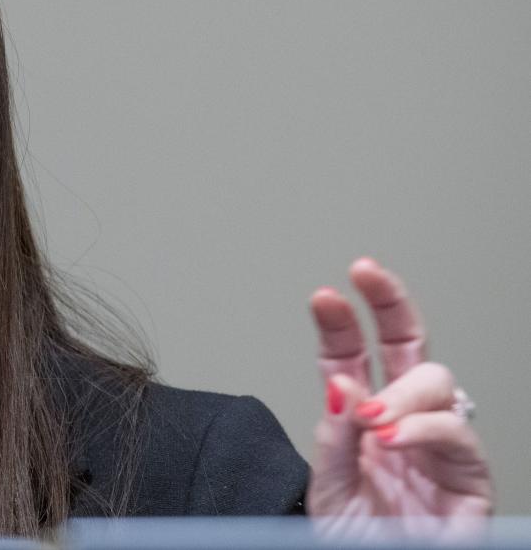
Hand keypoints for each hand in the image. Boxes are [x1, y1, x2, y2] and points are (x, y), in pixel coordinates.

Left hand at [306, 257, 492, 539]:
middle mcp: (402, 424)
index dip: (342, 322)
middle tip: (366, 274)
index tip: (326, 294)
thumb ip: (333, 437)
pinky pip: (459, 435)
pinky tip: (393, 436)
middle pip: (410, 347)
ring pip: (438, 382)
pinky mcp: (470, 480)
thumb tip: (341, 383)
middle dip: (390, 302)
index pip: (354, 356)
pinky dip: (424, 428)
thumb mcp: (327, 487)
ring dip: (402, 389)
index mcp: (362, 421)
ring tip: (372, 417)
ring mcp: (438, 448)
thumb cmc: (356, 542)